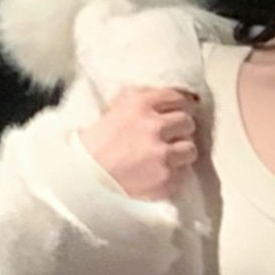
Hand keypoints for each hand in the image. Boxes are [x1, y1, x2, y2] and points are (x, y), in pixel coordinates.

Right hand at [78, 81, 202, 198]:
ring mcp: (162, 154)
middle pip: (187, 122)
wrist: (85, 176)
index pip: (177, 98)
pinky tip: (157, 173)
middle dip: (179, 129)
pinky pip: (182, 173)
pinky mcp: (165, 179)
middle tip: (169, 136)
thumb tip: (179, 95)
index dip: (179, 106)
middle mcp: (154, 126)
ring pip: (190, 149)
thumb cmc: (98, 141)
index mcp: (141, 104)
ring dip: (180, 152)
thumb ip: (144, 97)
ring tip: (166, 156)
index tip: (177, 113)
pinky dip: (172, 174)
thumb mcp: (117, 107)